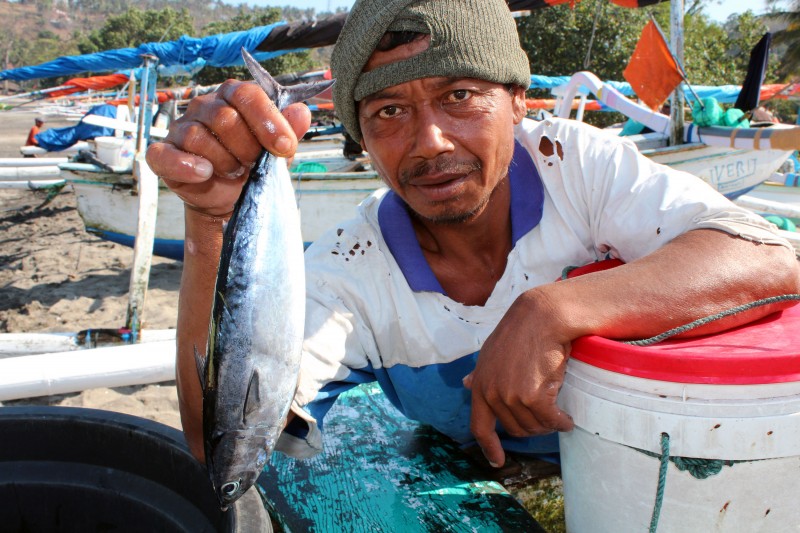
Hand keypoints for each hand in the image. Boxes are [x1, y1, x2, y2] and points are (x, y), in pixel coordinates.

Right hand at [146, 79, 311, 216]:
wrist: (231, 199)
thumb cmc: (254, 166)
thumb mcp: (278, 150)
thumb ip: (290, 129)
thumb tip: (302, 112)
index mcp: (234, 97)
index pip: (248, 95)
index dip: (268, 121)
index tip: (285, 147)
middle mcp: (205, 107)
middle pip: (224, 117)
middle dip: (248, 148)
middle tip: (255, 165)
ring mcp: (182, 129)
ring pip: (198, 137)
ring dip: (224, 161)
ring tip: (235, 173)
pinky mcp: (164, 154)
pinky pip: (165, 155)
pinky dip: (185, 165)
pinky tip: (204, 172)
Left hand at [463, 288, 574, 467]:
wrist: (542, 317)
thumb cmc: (520, 332)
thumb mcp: (492, 352)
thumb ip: (481, 372)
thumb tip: (465, 383)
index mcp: (480, 385)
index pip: (480, 426)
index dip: (489, 447)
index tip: (497, 461)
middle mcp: (492, 394)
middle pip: (516, 430)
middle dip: (533, 428)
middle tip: (547, 418)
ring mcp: (511, 396)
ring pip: (535, 427)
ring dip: (549, 425)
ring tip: (557, 413)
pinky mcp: (533, 396)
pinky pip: (551, 421)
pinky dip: (562, 422)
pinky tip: (567, 419)